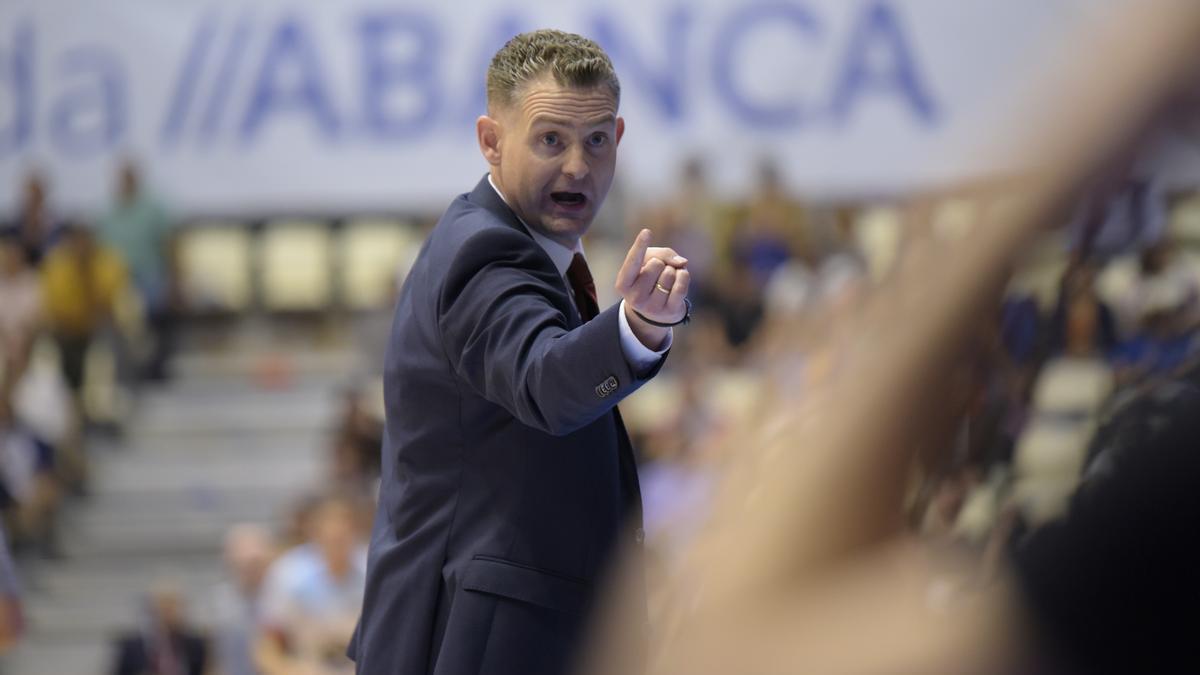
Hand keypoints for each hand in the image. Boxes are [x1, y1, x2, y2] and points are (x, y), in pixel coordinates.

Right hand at [615, 229, 690, 347]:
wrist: (656, 310)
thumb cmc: (649, 278)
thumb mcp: (648, 262)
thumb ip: (662, 254)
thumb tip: (681, 263)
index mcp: (623, 283)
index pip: (633, 261)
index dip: (640, 246)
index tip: (646, 232)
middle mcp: (634, 297)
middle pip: (656, 264)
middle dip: (661, 262)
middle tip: (658, 272)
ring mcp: (652, 307)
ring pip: (670, 273)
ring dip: (673, 270)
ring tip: (667, 278)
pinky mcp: (669, 311)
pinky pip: (681, 285)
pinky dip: (684, 276)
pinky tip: (679, 279)